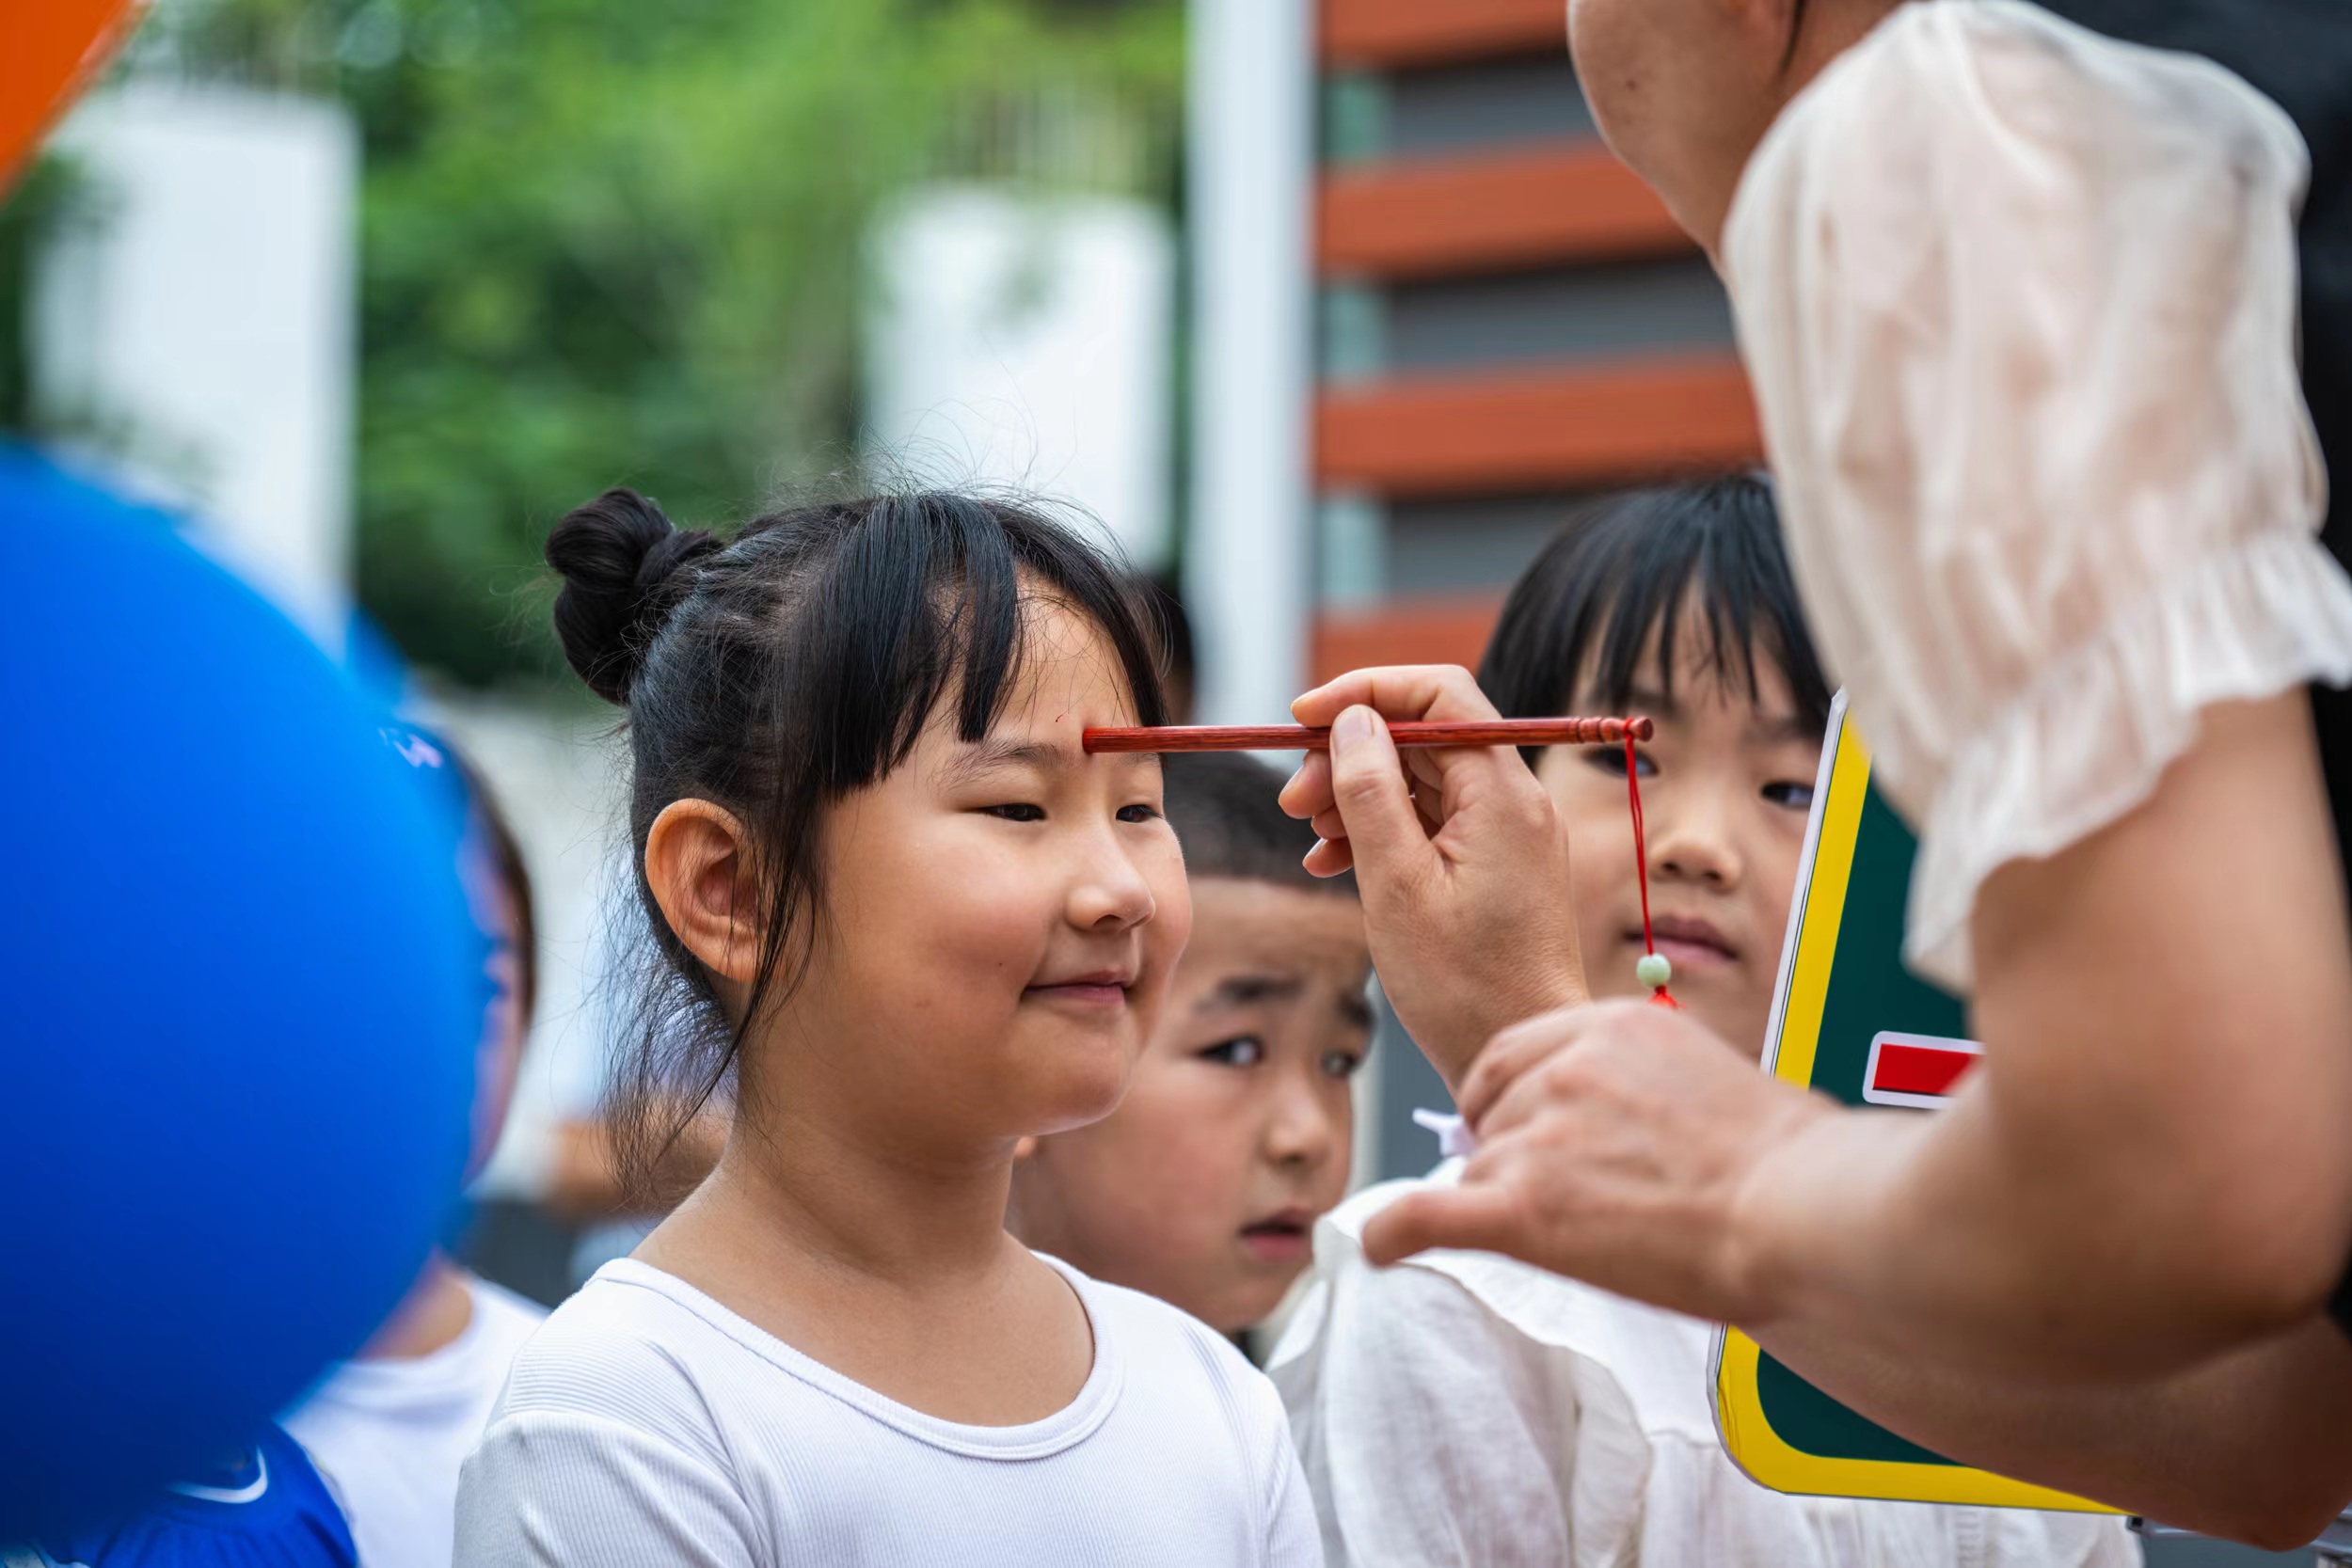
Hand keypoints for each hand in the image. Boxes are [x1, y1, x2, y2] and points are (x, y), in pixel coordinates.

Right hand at [1279, 666, 1584, 1090]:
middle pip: (1423, 736)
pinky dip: (1379, 831)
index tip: (1301, 718)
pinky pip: (1430, 822)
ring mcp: (1507, 834)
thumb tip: (1353, 722)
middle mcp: (1515, 802)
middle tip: (1293, 801)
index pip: (1439, 694)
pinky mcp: (1494, 865)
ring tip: (1309, 837)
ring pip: (1421, 779)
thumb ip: (1370, 793)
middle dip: (1350, 754)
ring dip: (1357, 795)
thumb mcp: (1396, 885)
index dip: (1365, 691)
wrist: (1519, 1054)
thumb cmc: (1463, 985)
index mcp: (1502, 794)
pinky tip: (1332, 863)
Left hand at [1360, 999, 1833, 1324]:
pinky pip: (1429, 1215)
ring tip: (1593, 1238)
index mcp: (1606, 1025)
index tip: (1519, 1133)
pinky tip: (1380, 1247)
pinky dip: (1397, 1234)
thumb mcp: (1706, 1075)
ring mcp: (1537, 1136)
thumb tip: (1617, 1122)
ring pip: (1482, 1171)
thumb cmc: (1785, 1162)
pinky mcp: (1524, 1207)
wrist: (1804, 1212)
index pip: (1510, 1055)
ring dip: (1513, 1205)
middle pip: (1493, 1116)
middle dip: (1511, 1154)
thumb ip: (1638, 1084)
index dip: (1506, 1101)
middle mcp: (1561, 1068)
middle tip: (1566, 1198)